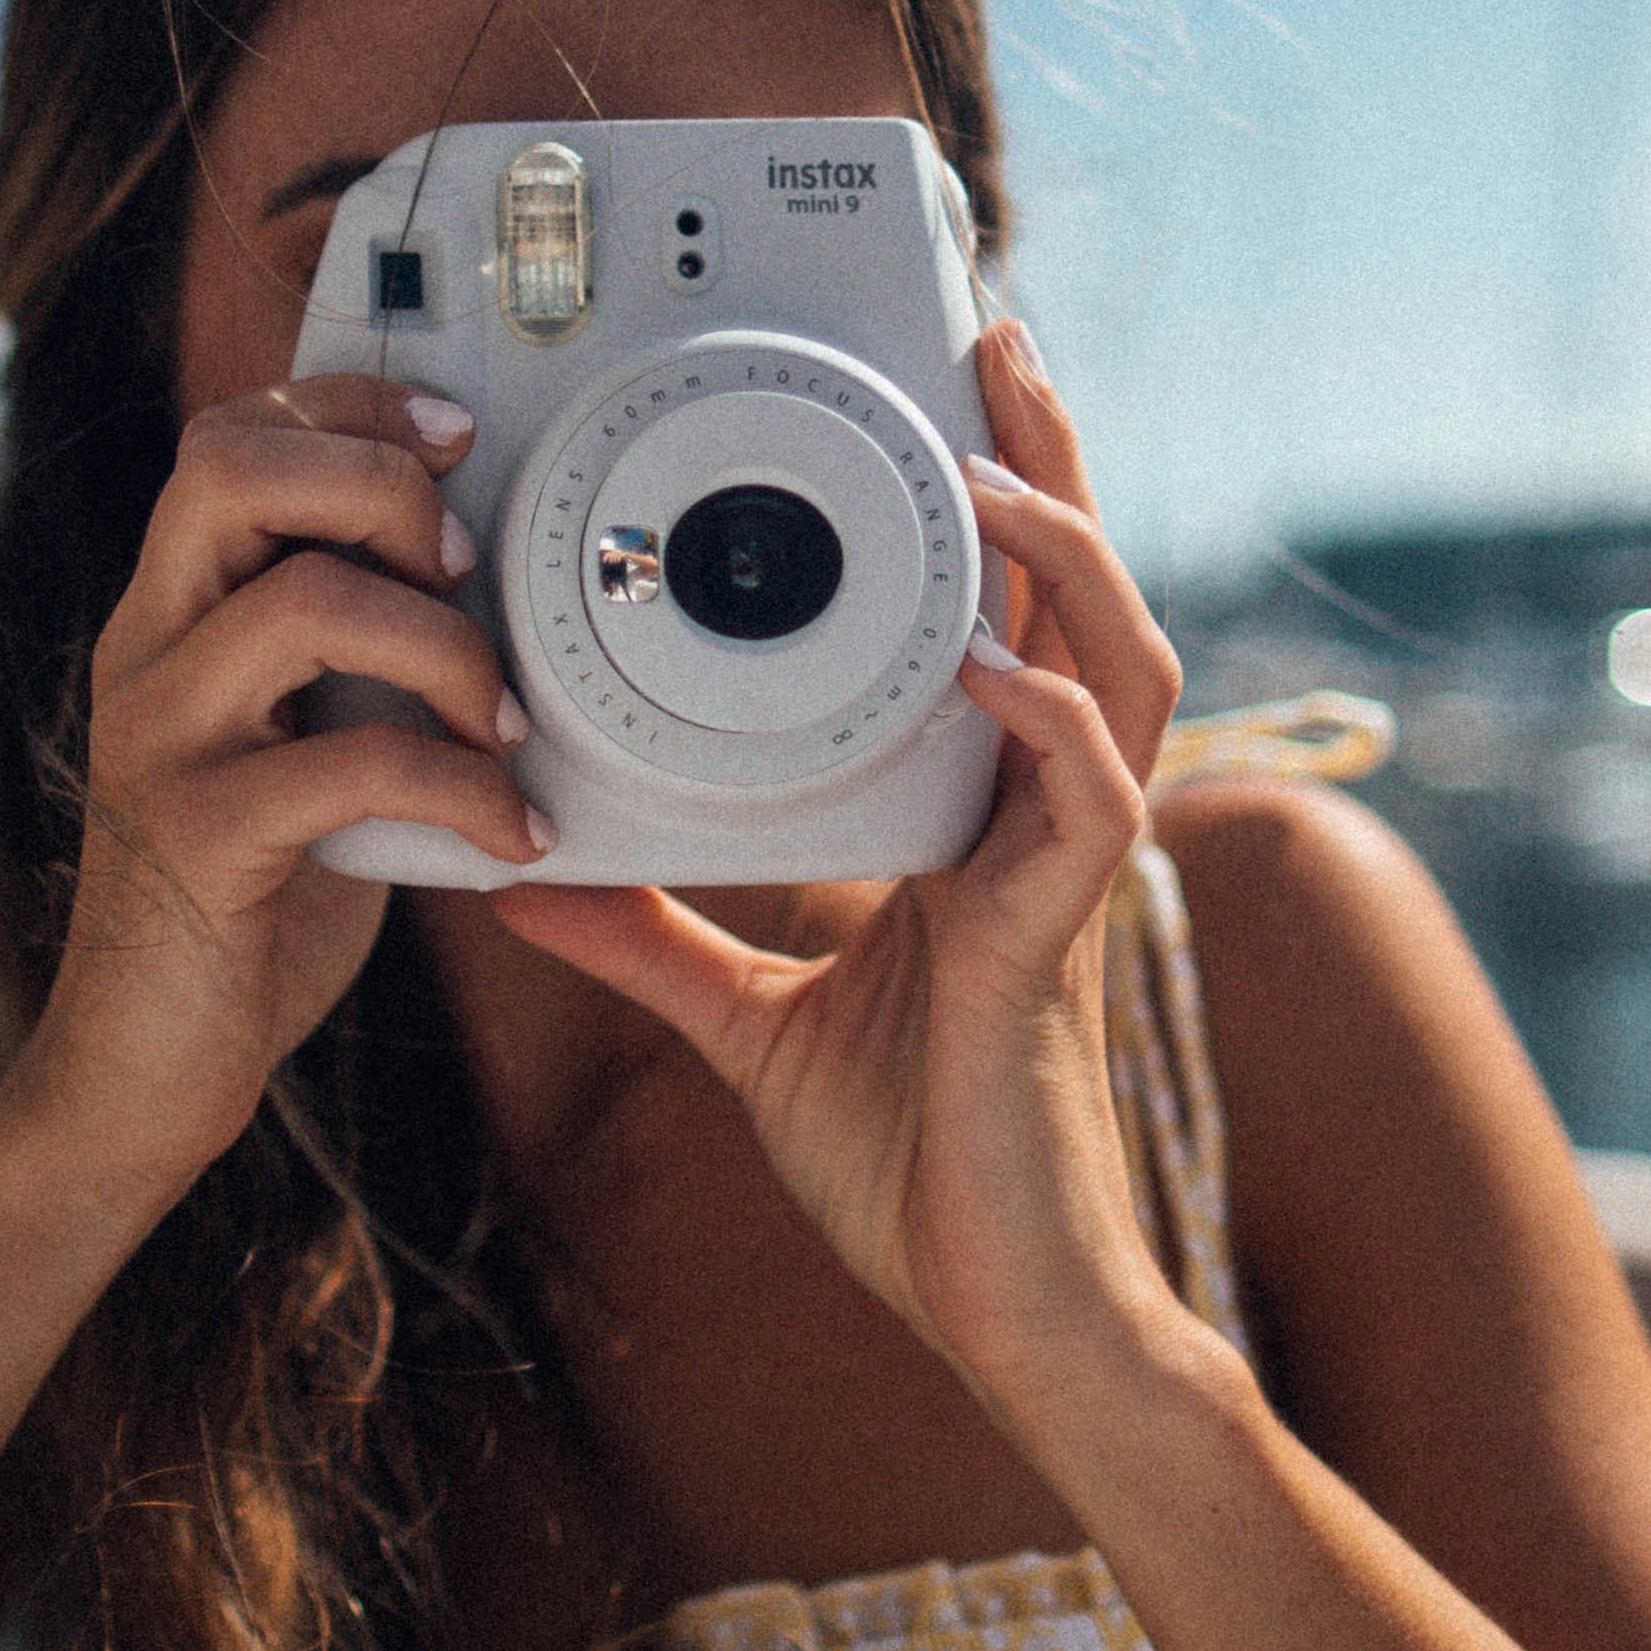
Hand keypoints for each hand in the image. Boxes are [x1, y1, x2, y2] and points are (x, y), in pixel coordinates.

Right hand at [27, 375, 549, 1194]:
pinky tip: (512, 833)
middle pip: (232, 465)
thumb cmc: (247, 903)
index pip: (231, 432)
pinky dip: (460, 787)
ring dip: (444, 647)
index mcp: (168, 612)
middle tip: (461, 568)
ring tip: (506, 719)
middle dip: (378, 483)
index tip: (456, 434)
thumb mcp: (301, 747)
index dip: (349, 404)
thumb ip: (356, 665)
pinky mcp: (193, 838)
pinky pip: (346, 764)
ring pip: (302, 602)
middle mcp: (145, 650)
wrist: (143, 1069)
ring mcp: (156, 739)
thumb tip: (501, 585)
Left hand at [499, 324, 1186, 1413]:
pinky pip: (1084, 791)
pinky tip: (987, 654)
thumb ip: (655, 946)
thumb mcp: (746, 1028)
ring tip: (998, 455)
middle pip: (1082, 599)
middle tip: (995, 338)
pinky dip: (1042, 712)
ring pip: (1120, 663)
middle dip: (1050, 462)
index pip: (1007, 624)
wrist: (989, 1312)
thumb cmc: (907, 1175)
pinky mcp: (1060, 941)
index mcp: (980, 822)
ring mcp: (1065, 874)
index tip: (933, 399)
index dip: (990, 512)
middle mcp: (1040, 821)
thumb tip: (531, 885)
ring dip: (1067, 551)